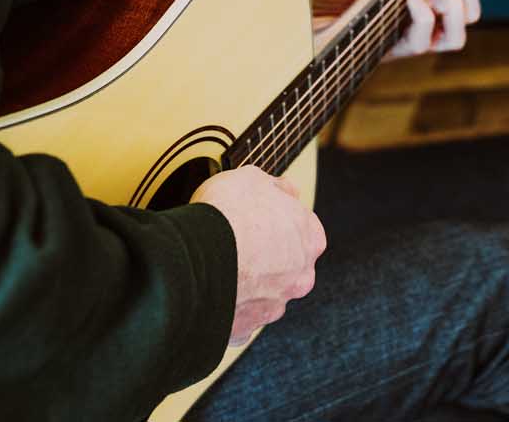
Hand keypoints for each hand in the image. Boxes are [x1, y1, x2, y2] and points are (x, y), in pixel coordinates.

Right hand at [190, 166, 325, 345]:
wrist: (199, 257)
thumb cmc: (228, 216)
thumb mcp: (251, 179)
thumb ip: (275, 186)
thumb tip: (284, 188)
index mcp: (309, 240)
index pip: (305, 230)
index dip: (281, 222)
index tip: (263, 219)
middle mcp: (299, 277)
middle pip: (287, 268)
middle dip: (267, 259)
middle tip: (239, 247)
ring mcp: (274, 305)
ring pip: (263, 296)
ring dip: (247, 286)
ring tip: (219, 271)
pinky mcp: (246, 328)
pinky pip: (237, 320)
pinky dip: (226, 311)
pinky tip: (210, 296)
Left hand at [310, 0, 486, 58]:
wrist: (291, 30)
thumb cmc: (323, 7)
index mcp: (420, 5)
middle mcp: (420, 28)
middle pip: (470, 12)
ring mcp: (407, 43)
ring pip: (457, 34)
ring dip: (455, 2)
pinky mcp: (390, 53)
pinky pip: (421, 41)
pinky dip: (424, 16)